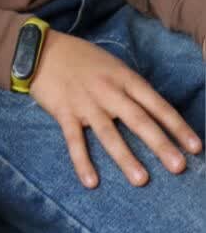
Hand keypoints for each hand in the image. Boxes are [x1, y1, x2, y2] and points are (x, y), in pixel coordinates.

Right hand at [30, 30, 202, 187]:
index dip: (176, 125)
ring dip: (126, 157)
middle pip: (138, 119)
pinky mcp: (64, 112)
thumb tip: (153, 112)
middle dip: (160, 144)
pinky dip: (82, 162)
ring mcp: (85, 103)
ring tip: (142, 179)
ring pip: (109, 133)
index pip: (155, 104)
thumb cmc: (81, 58)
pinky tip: (91, 182)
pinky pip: (74, 140)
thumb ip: (130, 87)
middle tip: (179, 166)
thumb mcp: (111, 65)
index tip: (195, 147)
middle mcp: (108, 90)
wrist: (41, 50)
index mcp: (123, 77)